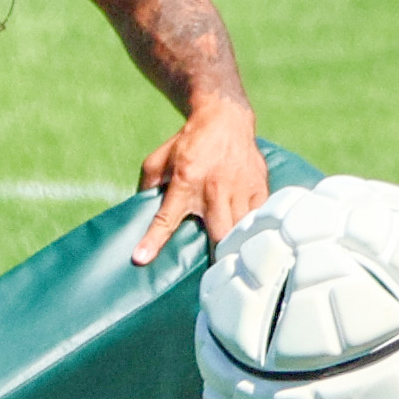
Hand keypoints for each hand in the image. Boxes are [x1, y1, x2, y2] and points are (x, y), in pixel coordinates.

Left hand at [133, 102, 269, 264]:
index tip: (141, 259)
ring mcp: (240, 189)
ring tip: (235, 268)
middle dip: (217, 258)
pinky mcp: (258, 188)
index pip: (166, 218)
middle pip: (219, 235)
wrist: (225, 119)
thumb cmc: (188, 142)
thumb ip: (148, 185)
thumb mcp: (159, 159)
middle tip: (213, 279)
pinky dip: (254, 233)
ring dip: (237, 250)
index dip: (153, 240)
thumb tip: (139, 210)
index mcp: (185, 182)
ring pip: (242, 231)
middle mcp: (214, 189)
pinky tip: (251, 244)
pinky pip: (259, 219)